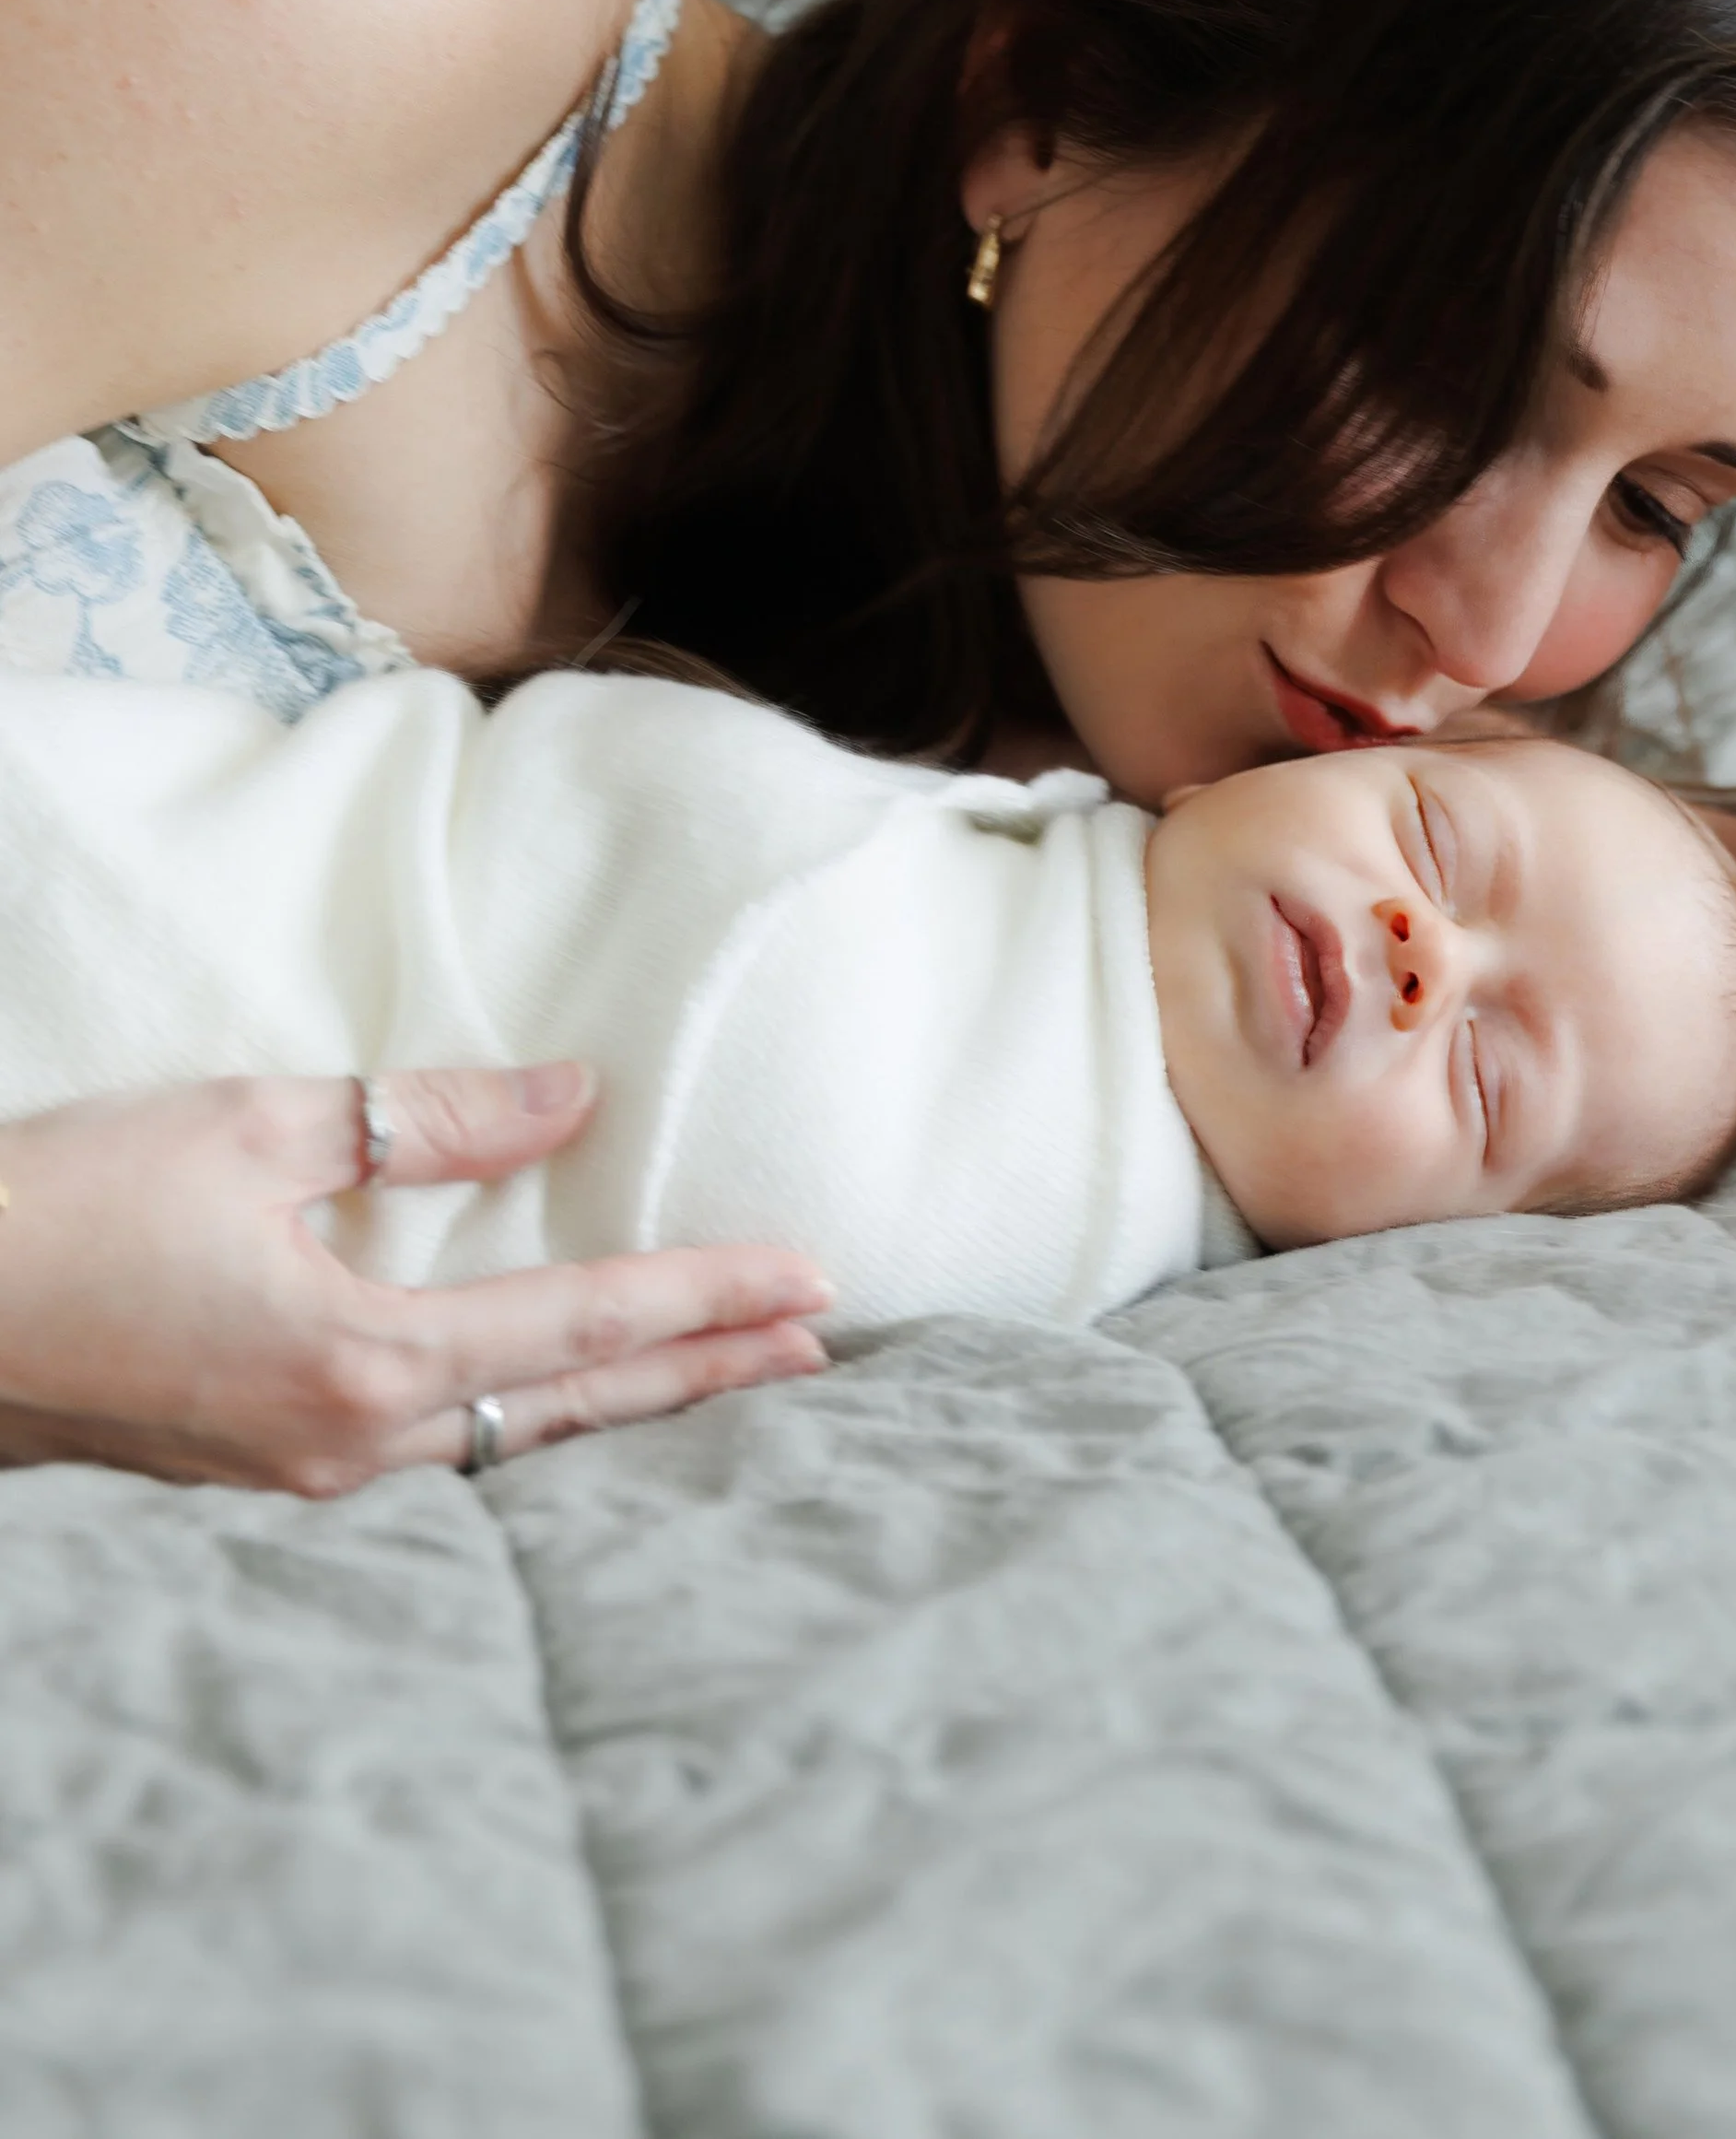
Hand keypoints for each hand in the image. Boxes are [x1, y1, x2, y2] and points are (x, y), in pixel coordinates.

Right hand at [0, 1063, 831, 1493]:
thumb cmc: (69, 1210)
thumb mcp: (253, 1129)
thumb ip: (424, 1120)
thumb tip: (573, 1097)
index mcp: (360, 1360)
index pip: (582, 1326)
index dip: (708, 1298)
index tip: (813, 1279)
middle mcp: (352, 1444)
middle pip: (573, 1407)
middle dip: (706, 1374)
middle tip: (821, 1347)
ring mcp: (307, 1477)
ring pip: (514, 1441)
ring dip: (628, 1404)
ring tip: (729, 1375)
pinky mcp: (266, 1472)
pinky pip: (443, 1453)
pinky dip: (533, 1420)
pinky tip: (564, 1404)